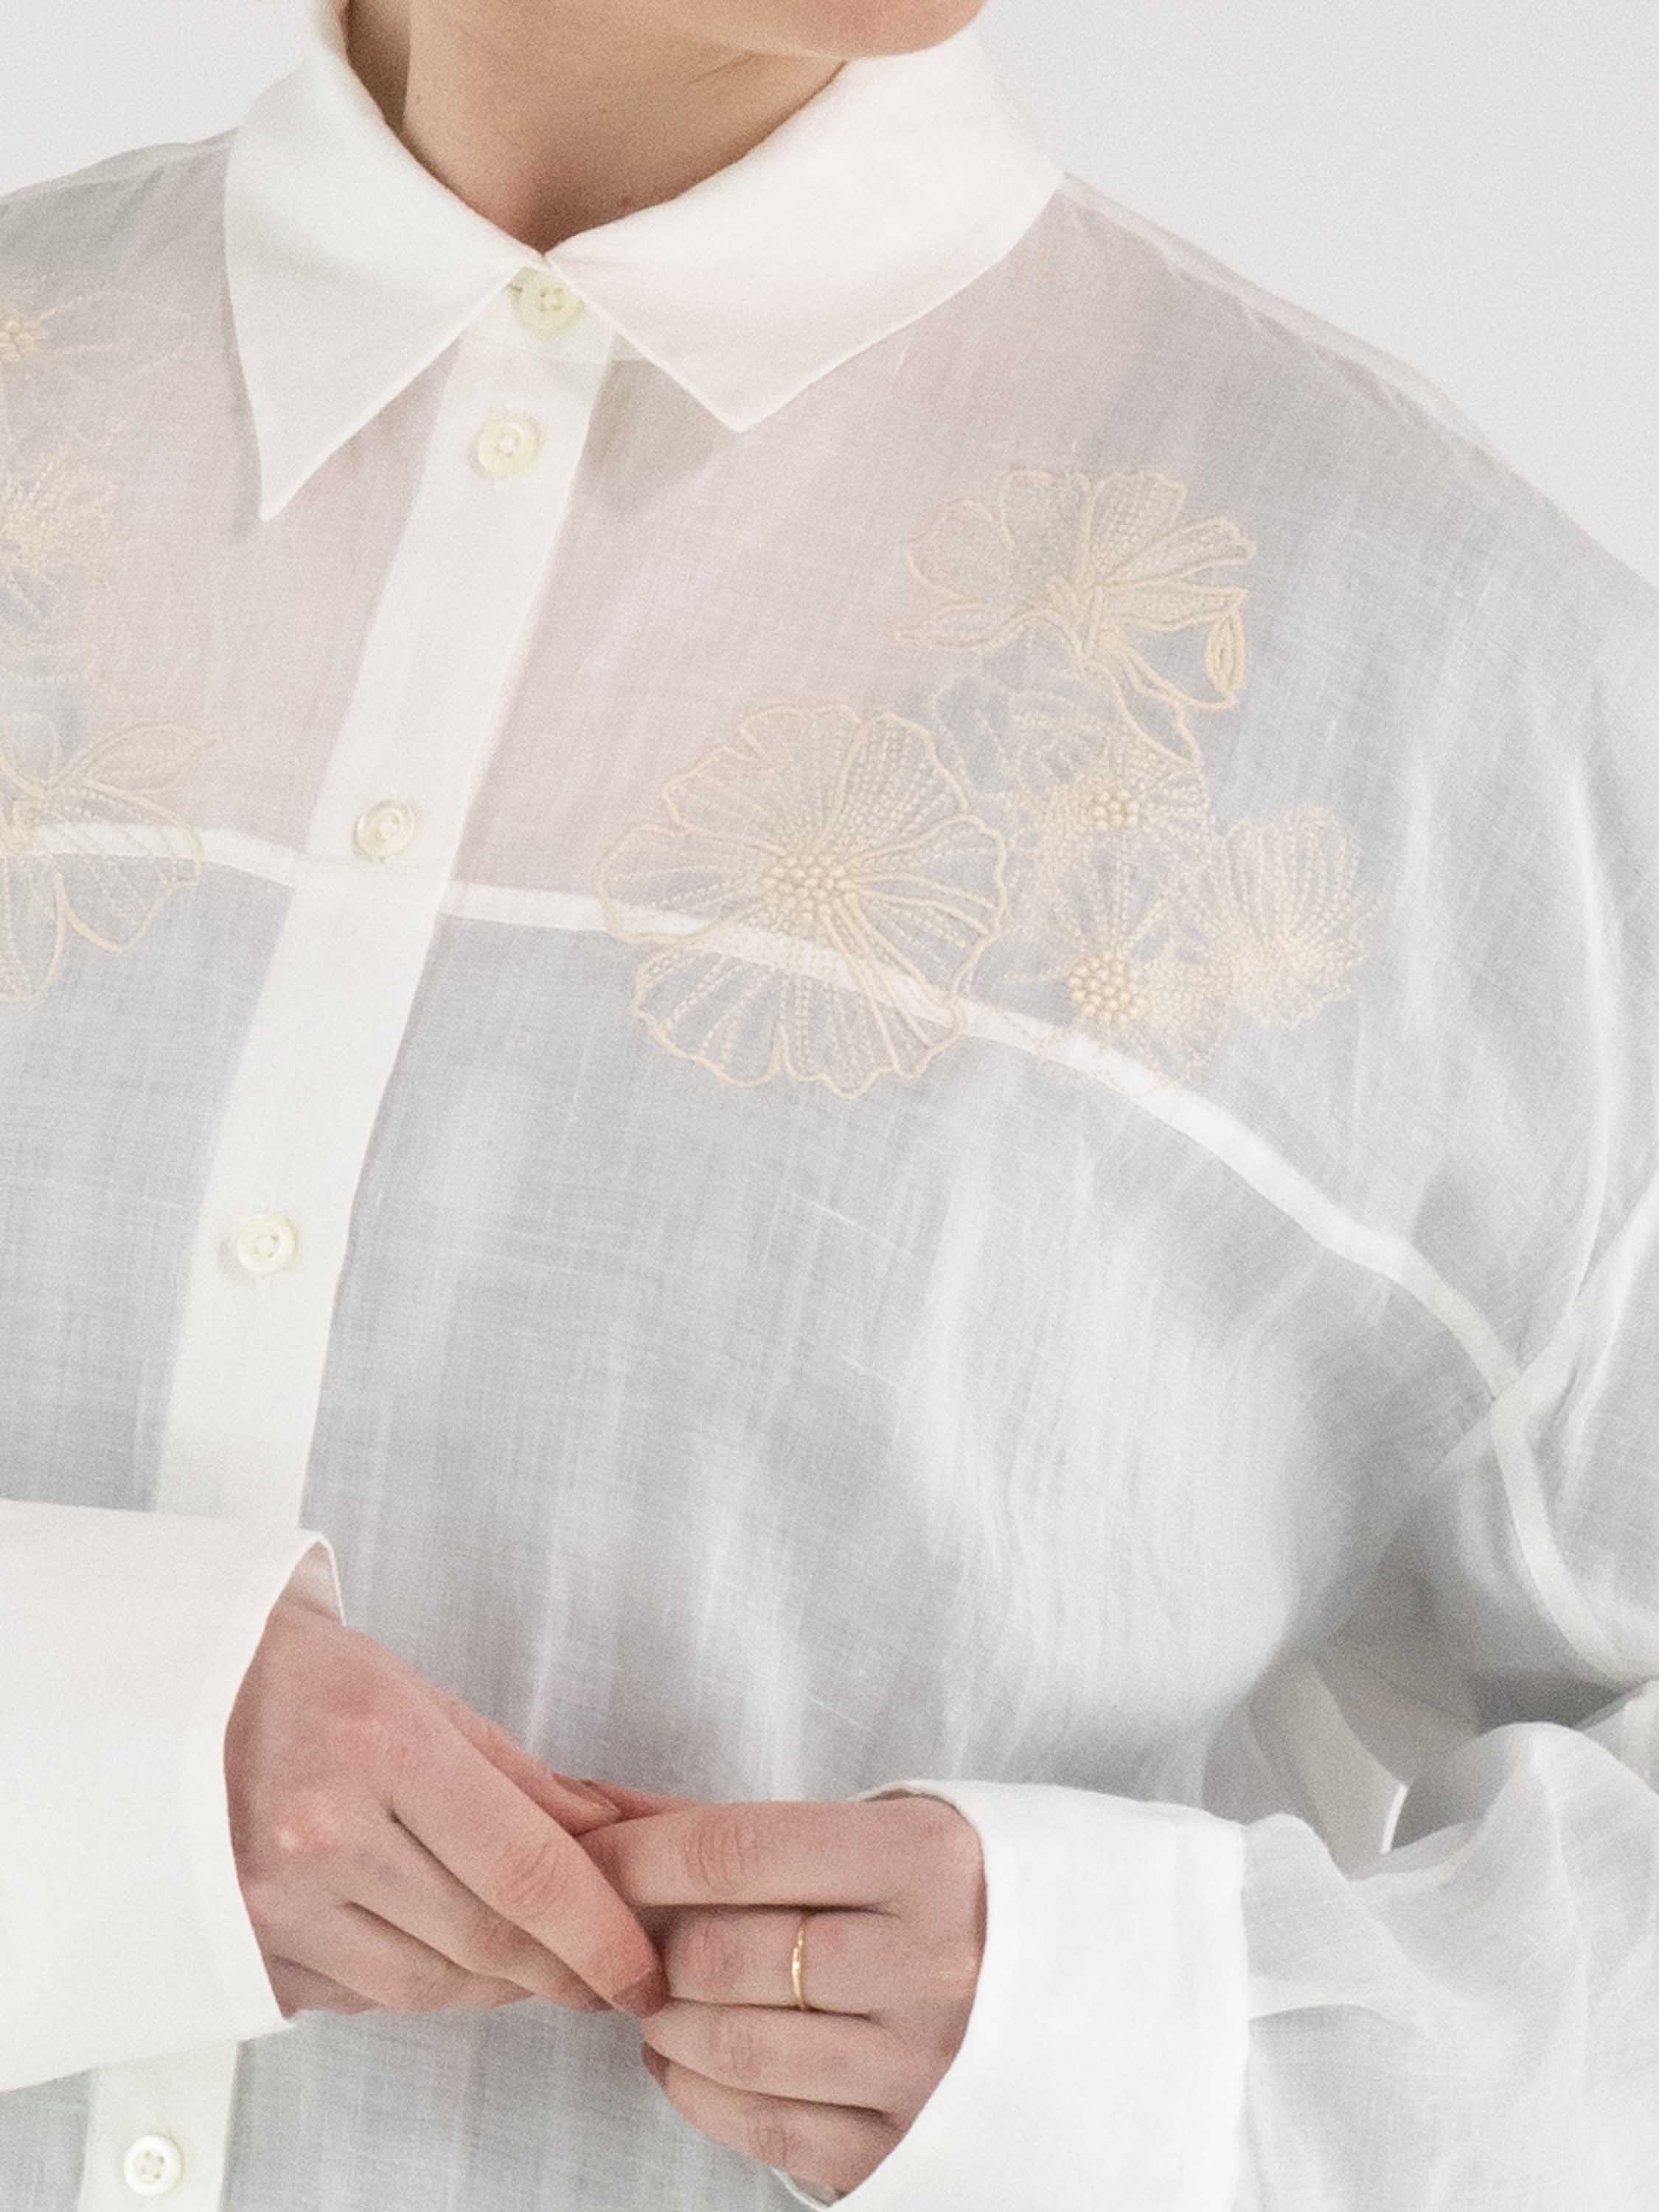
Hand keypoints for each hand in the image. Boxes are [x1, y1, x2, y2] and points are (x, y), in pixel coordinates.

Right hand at [224, 1594, 669, 2020]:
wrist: (161, 1694)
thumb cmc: (296, 1678)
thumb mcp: (420, 1698)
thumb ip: (523, 1779)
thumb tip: (617, 1838)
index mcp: (381, 1747)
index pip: (523, 1868)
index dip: (597, 1931)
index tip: (642, 1966)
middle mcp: (322, 1833)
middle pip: (484, 1940)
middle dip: (565, 1967)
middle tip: (609, 1970)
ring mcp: (272, 1903)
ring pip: (427, 1986)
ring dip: (500, 1984)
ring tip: (536, 1959)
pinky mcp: (242, 1950)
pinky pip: (360, 1997)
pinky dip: (421, 1982)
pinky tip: (445, 1951)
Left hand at [577, 1786, 986, 2197]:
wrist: (1098, 1997)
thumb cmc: (959, 1896)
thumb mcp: (884, 1831)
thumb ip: (747, 1830)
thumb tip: (602, 1806)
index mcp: (923, 1859)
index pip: (738, 1849)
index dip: (642, 1855)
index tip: (592, 1858)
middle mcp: (930, 1959)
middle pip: (725, 1951)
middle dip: (656, 1947)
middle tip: (642, 1941)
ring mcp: (923, 2061)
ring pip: (735, 2044)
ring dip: (668, 2023)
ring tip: (663, 2001)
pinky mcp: (910, 2146)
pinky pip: (768, 2127)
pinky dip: (699, 2095)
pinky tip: (684, 2064)